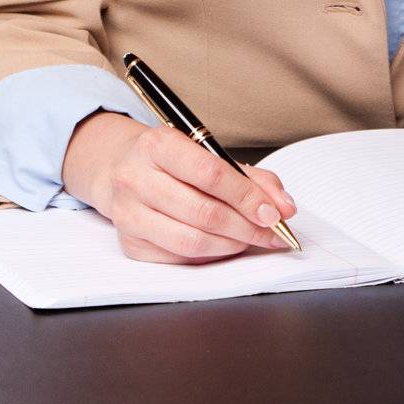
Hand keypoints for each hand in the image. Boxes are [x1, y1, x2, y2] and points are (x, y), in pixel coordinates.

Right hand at [100, 120, 298, 263]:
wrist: (119, 168)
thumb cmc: (171, 160)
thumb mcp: (205, 152)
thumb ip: (250, 177)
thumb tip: (284, 206)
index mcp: (158, 144)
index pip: (210, 173)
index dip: (247, 196)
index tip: (275, 212)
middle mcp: (136, 178)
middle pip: (203, 212)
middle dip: (247, 227)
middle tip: (272, 233)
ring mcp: (128, 214)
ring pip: (192, 241)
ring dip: (232, 245)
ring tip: (252, 240)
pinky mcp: (129, 243)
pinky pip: (178, 258)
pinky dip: (209, 256)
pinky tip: (224, 246)